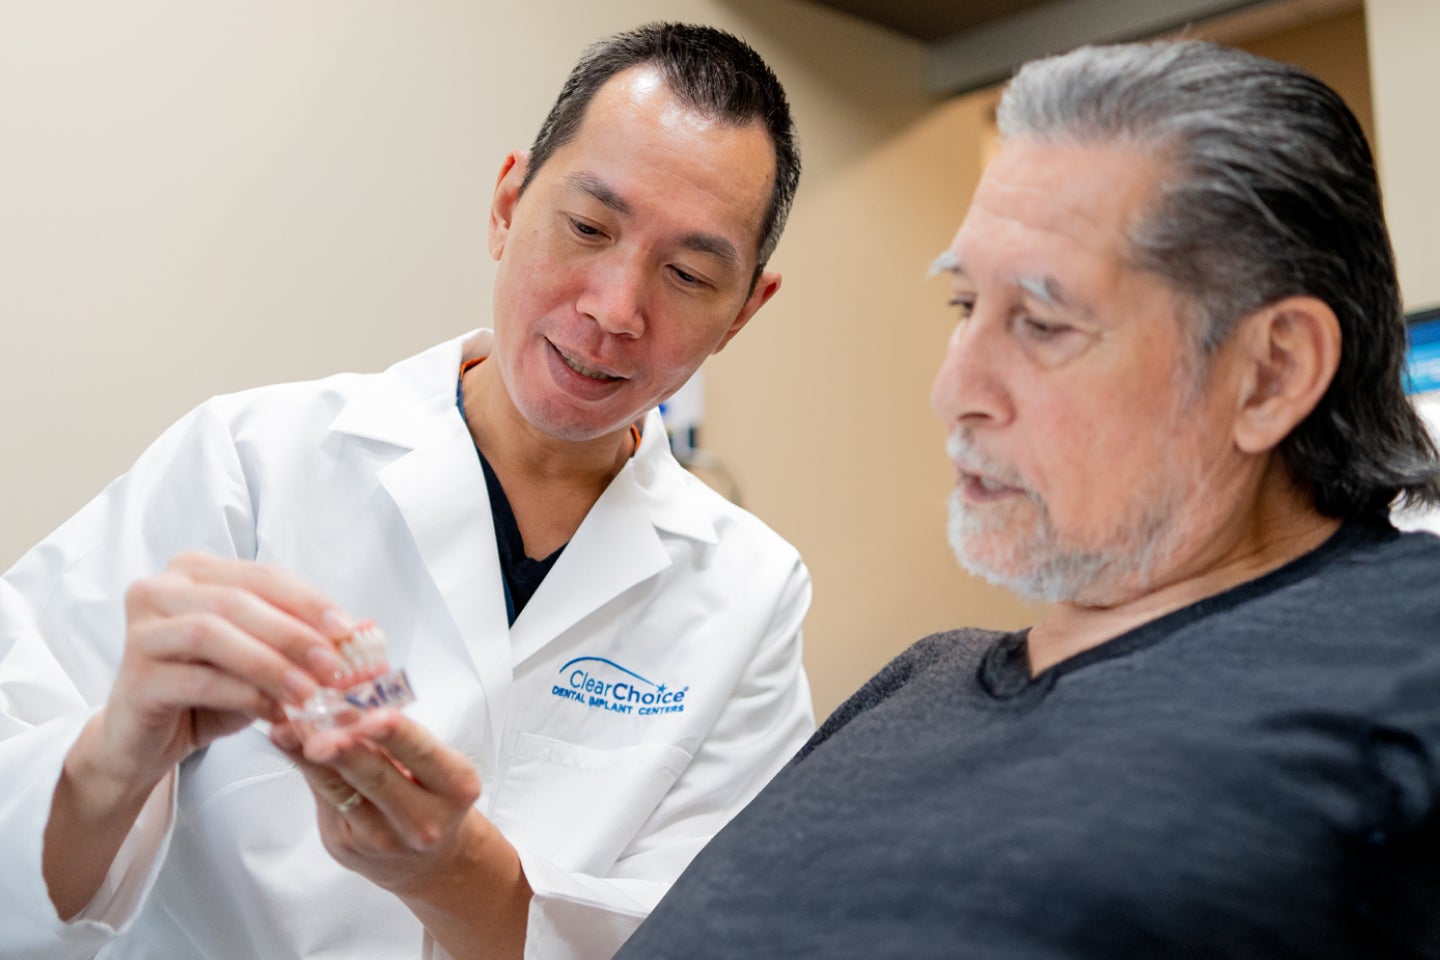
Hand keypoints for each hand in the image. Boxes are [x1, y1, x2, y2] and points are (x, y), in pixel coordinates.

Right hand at [45, 552, 350, 919]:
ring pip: (212, 633)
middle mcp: (160, 590)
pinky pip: (196, 679)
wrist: (146, 741)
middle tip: (335, 666)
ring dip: (270, 663)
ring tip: (310, 693)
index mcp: (195, 571)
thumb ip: (304, 640)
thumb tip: (366, 630)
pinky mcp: (134, 677)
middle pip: (238, 600)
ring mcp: (140, 631)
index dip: (309, 601)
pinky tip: (275, 713)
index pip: (263, 576)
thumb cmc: (209, 691)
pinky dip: (243, 694)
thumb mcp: (263, 660)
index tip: (349, 630)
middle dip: (294, 633)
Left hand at [272, 712, 529, 958]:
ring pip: (340, 790)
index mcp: (456, 787)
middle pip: (377, 778)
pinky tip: (286, 743)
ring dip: (310, 758)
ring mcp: (381, 838)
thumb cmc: (434, 795)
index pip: (424, 754)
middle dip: (346, 753)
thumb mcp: (438, 765)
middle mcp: (422, 819)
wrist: (428, 860)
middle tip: (320, 734)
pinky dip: (302, 767)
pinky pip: (322, 798)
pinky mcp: (345, 845)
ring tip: (286, 732)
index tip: (373, 717)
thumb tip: (353, 697)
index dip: (397, 735)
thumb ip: (401, 737)